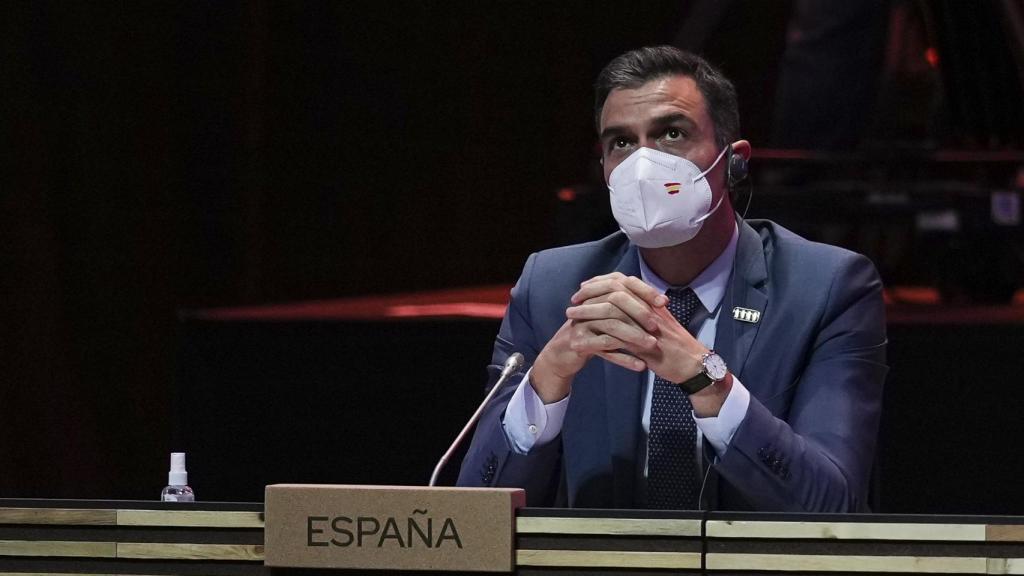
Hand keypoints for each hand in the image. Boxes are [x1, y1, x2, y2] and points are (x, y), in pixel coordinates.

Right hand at [531, 273, 664, 402]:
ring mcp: (582, 323)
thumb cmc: (591, 334)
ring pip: (612, 326)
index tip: (663, 303)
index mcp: (597, 294)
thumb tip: (660, 301)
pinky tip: (640, 366)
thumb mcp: (608, 318)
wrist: (562, 354)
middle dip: (640, 314)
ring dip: (634, 336)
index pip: (623, 284)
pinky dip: (625, 358)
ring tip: (652, 346)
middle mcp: (588, 304)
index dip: (644, 291)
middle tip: (657, 327)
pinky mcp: (579, 342)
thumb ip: (628, 308)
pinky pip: (605, 349)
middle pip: (617, 302)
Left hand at [570, 273, 729, 415]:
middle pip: (614, 293)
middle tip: (573, 301)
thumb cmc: (676, 345)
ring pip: (612, 313)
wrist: (694, 365)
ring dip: (589, 314)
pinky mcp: (644, 347)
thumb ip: (643, 310)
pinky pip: (616, 340)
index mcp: (652, 302)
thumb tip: (624, 301)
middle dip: (590, 295)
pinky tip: (582, 341)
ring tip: (570, 318)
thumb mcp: (660, 321)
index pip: (622, 282)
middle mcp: (649, 310)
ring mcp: (646, 328)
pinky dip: (597, 339)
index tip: (584, 287)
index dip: (601, 283)